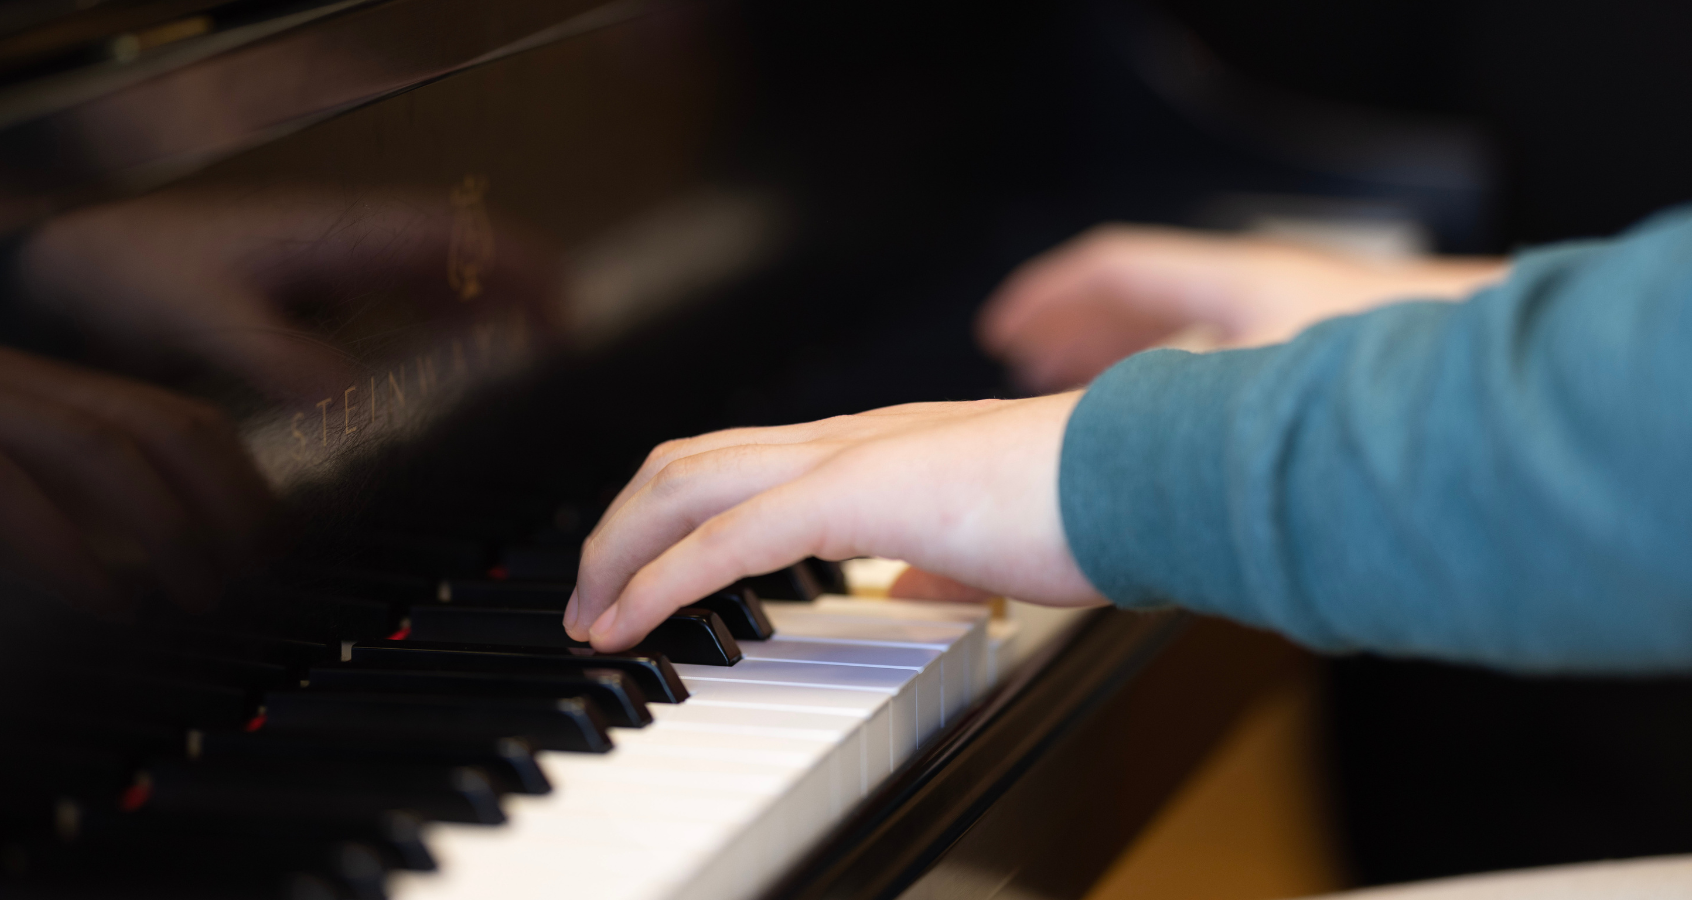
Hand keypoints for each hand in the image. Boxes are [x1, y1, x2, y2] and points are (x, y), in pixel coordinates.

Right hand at [0, 307, 271, 613]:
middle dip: (231, 501)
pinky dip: (57, 541)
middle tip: (259, 577)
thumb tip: (119, 583)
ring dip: (168, 523)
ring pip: (96, 442)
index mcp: (30, 389)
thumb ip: (34, 525)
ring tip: (201, 593)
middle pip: (160, 423)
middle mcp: (4, 378)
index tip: (276, 547)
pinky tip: (101, 597)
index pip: (174, 417)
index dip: (243, 480)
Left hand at [18, 189, 560, 403]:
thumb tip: (353, 400)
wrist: (76, 262)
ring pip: (435, 274)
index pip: (447, 238)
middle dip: (519, 287)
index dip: (511, 270)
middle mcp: (343, 242)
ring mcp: (332, 263)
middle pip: (457, 251)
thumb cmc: (130, 272)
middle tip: (568, 339)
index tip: (558, 310)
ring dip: (487, 305)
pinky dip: (444, 321)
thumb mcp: (203, 318)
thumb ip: (279, 359)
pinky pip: (400, 297)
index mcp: (330, 236)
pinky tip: (459, 352)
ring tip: (535, 347)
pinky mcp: (316, 289)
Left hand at [564, 394, 1105, 651]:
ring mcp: (846, 456)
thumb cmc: (1084, 506)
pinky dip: (661, 579)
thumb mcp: (988, 538)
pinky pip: (728, 539)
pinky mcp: (857, 493)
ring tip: (590, 617)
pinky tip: (631, 620)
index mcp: (871, 445)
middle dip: (617, 529)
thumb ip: (935, 555)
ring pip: (686, 485)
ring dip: (618, 552)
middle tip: (587, 600)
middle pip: (685, 462)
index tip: (639, 576)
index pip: (738, 463)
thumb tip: (909, 582)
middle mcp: (843, 437)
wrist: (1144, 474)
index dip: (671, 514)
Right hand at [976, 224, 1507, 393]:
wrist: (1501, 398)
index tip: (1004, 327)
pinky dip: (1181, 403)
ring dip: (1128, 370)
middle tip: (1028, 366)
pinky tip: (1170, 455)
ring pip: (1187, 343)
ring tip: (1083, 406)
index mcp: (1234, 286)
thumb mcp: (1244, 395)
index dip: (1049, 298)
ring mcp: (1294, 337)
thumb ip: (1163, 411)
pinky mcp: (1325, 379)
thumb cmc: (1397, 386)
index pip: (1113, 268)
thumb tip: (1085, 436)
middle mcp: (1262, 303)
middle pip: (1145, 305)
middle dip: (1079, 337)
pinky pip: (1225, 377)